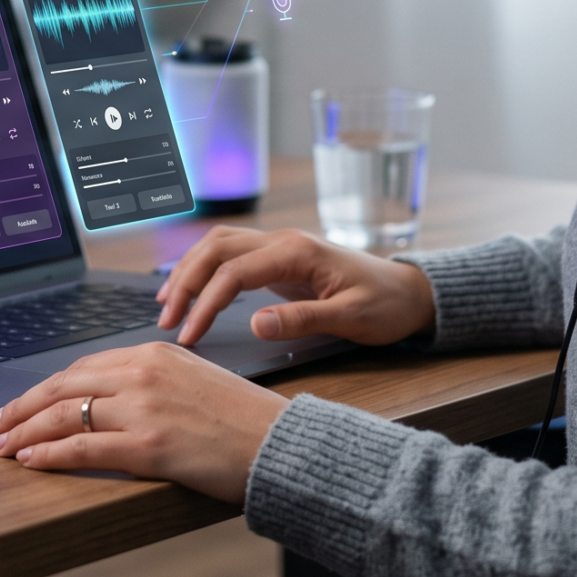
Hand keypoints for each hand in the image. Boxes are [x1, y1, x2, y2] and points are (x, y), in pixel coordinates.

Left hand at [0, 342, 288, 502]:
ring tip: (2, 445)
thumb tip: (107, 399)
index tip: (23, 402)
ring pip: (64, 416)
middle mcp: (143, 373)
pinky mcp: (148, 446)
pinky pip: (81, 448)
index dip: (45, 388)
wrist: (279, 443)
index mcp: (154, 352)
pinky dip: (48, 455)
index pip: (82, 368)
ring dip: (24, 432)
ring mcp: (144, 409)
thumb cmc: (241, 418)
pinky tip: (29, 461)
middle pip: (62, 386)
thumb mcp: (193, 379)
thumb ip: (149, 381)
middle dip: (21, 406)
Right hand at [156, 226, 436, 347]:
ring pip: (219, 246)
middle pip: (216, 249)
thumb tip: (255, 324)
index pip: (234, 272)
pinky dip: (204, 269)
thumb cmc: (385, 305)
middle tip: (167, 320)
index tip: (190, 335)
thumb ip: (302, 319)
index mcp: (298, 252)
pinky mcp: (279, 259)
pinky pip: (231, 255)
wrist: (409, 292)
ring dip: (189, 271)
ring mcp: (280, 247)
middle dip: (185, 281)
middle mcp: (283, 241)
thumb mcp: (350, 318)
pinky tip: (191, 289)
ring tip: (167, 305)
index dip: (205, 303)